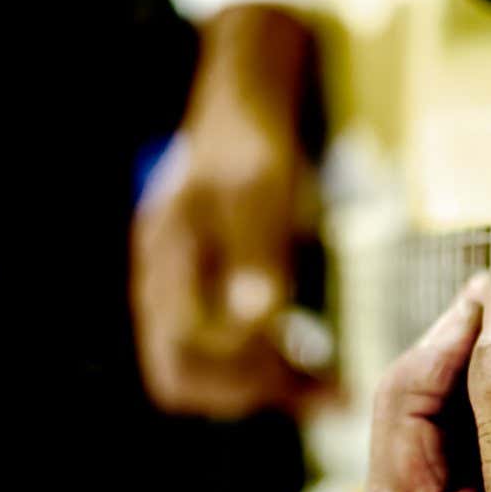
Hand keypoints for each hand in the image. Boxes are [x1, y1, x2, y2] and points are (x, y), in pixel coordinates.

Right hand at [131, 6, 324, 418]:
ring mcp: (173, 286)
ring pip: (202, 369)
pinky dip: (263, 364)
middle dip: (254, 392)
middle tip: (327, 393)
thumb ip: (256, 249)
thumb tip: (255, 317)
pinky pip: (216, 347)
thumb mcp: (261, 183)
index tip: (313, 372)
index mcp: (169, 257)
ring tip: (330, 388)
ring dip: (262, 385)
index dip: (247, 376)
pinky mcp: (198, 287)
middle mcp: (160, 280)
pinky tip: (313, 360)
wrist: (239, 99)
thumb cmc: (252, 135)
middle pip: (185, 376)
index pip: (187, 355)